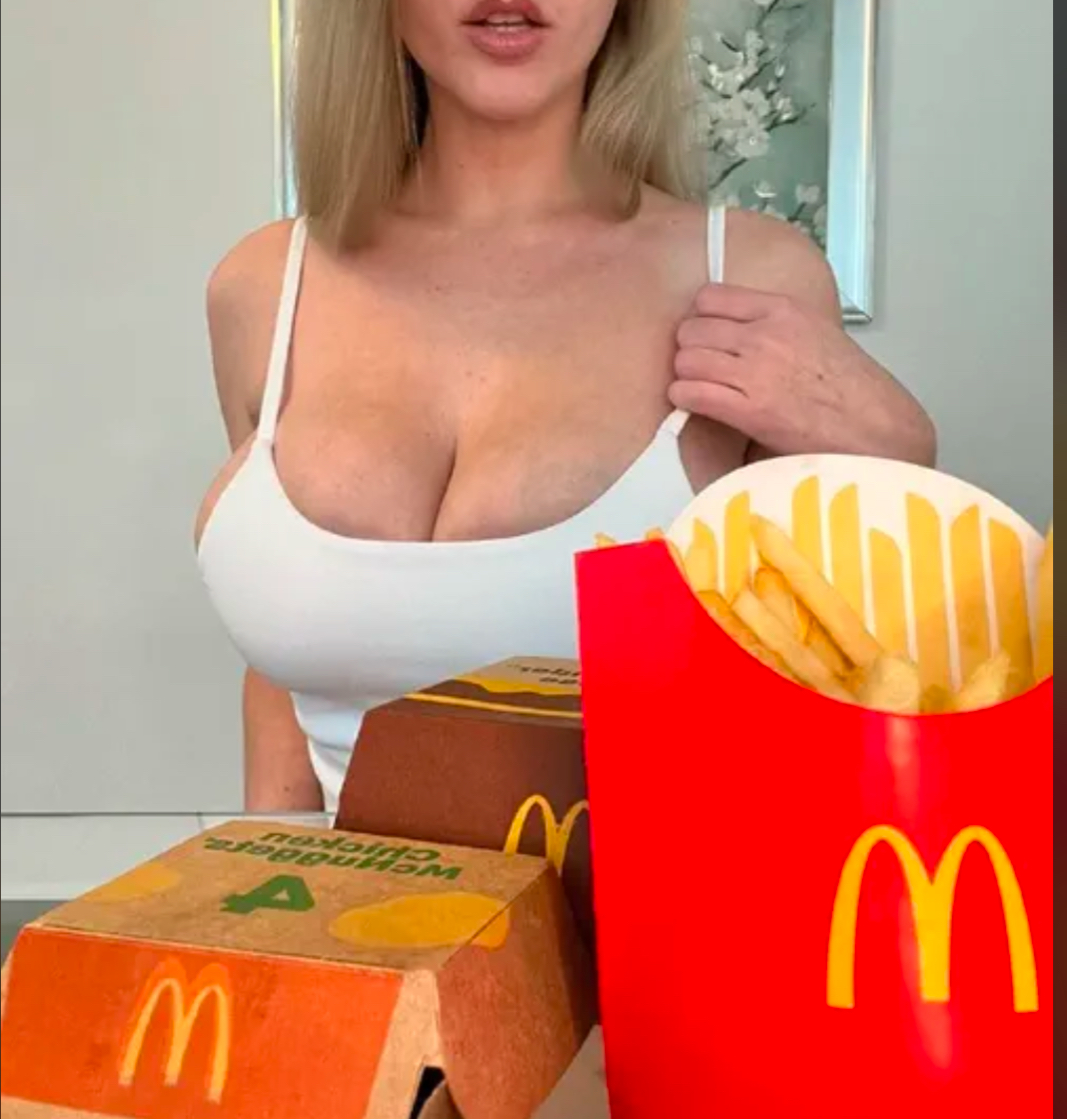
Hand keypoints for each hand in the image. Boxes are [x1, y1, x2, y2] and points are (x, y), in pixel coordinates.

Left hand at [670, 283, 935, 464]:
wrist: (878, 428)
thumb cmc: (854, 390)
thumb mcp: (818, 334)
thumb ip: (778, 328)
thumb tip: (741, 334)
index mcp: (783, 310)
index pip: (711, 297)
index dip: (700, 320)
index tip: (705, 336)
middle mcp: (765, 334)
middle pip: (692, 329)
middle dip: (689, 350)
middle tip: (699, 368)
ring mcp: (755, 370)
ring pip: (686, 360)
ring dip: (685, 376)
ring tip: (698, 388)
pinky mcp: (748, 409)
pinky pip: (691, 393)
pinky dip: (684, 400)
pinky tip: (693, 406)